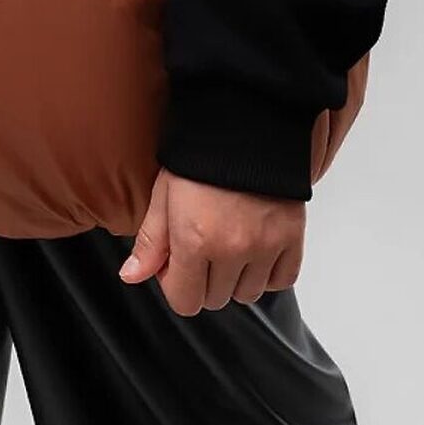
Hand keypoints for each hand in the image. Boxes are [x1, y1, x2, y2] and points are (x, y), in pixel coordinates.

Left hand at [118, 167, 304, 315]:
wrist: (244, 122)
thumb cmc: (198, 156)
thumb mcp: (164, 193)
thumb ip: (150, 241)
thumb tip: (131, 276)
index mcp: (194, 239)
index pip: (185, 301)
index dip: (175, 283)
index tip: (176, 260)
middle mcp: (232, 249)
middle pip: (215, 299)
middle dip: (203, 279)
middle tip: (203, 244)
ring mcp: (265, 246)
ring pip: (248, 294)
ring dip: (236, 277)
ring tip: (230, 240)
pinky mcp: (292, 238)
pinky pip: (281, 281)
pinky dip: (268, 272)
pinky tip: (255, 245)